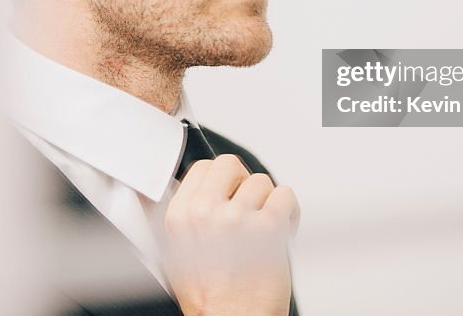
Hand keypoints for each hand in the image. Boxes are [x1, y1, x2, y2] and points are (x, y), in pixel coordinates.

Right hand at [163, 154, 298, 315]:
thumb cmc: (211, 298)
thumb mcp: (175, 255)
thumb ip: (178, 217)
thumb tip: (173, 189)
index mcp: (179, 217)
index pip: (202, 168)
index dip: (221, 181)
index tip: (229, 194)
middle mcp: (204, 213)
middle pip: (230, 164)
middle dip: (243, 183)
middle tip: (249, 207)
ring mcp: (236, 218)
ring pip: (261, 181)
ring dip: (268, 202)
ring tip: (265, 229)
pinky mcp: (268, 227)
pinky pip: (285, 195)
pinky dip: (289, 212)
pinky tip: (282, 231)